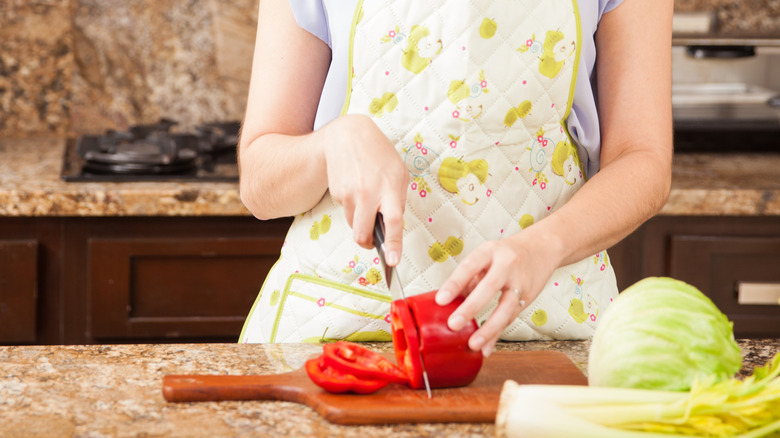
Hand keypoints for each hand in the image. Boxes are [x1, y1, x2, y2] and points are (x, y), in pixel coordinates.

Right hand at [321, 114, 408, 264]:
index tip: (393, 261)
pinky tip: (355, 187)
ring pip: (354, 224)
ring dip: (360, 221)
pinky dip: (352, 206)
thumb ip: (398, 199)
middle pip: (364, 233)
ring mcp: (350, 194)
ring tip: (366, 199)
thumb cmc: (379, 155)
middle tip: (372, 243)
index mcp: (390, 187)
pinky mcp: (337, 193)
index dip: (394, 244)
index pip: (393, 221)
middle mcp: (369, 192)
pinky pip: (347, 211)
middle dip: (367, 244)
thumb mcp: (398, 173)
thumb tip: (393, 226)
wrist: (348, 136)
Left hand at [434, 232, 560, 355]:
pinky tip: (486, 348)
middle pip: (490, 287)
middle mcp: (507, 265)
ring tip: (473, 344)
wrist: (541, 248)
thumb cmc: (505, 254)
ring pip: (506, 307)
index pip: (470, 266)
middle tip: (453, 325)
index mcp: (490, 251)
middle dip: (471, 307)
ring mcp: (521, 282)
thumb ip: (467, 278)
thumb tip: (446, 302)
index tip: (440, 300)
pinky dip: (497, 334)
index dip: (455, 283)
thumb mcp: (485, 257)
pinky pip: (511, 318)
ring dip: (489, 329)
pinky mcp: (529, 297)